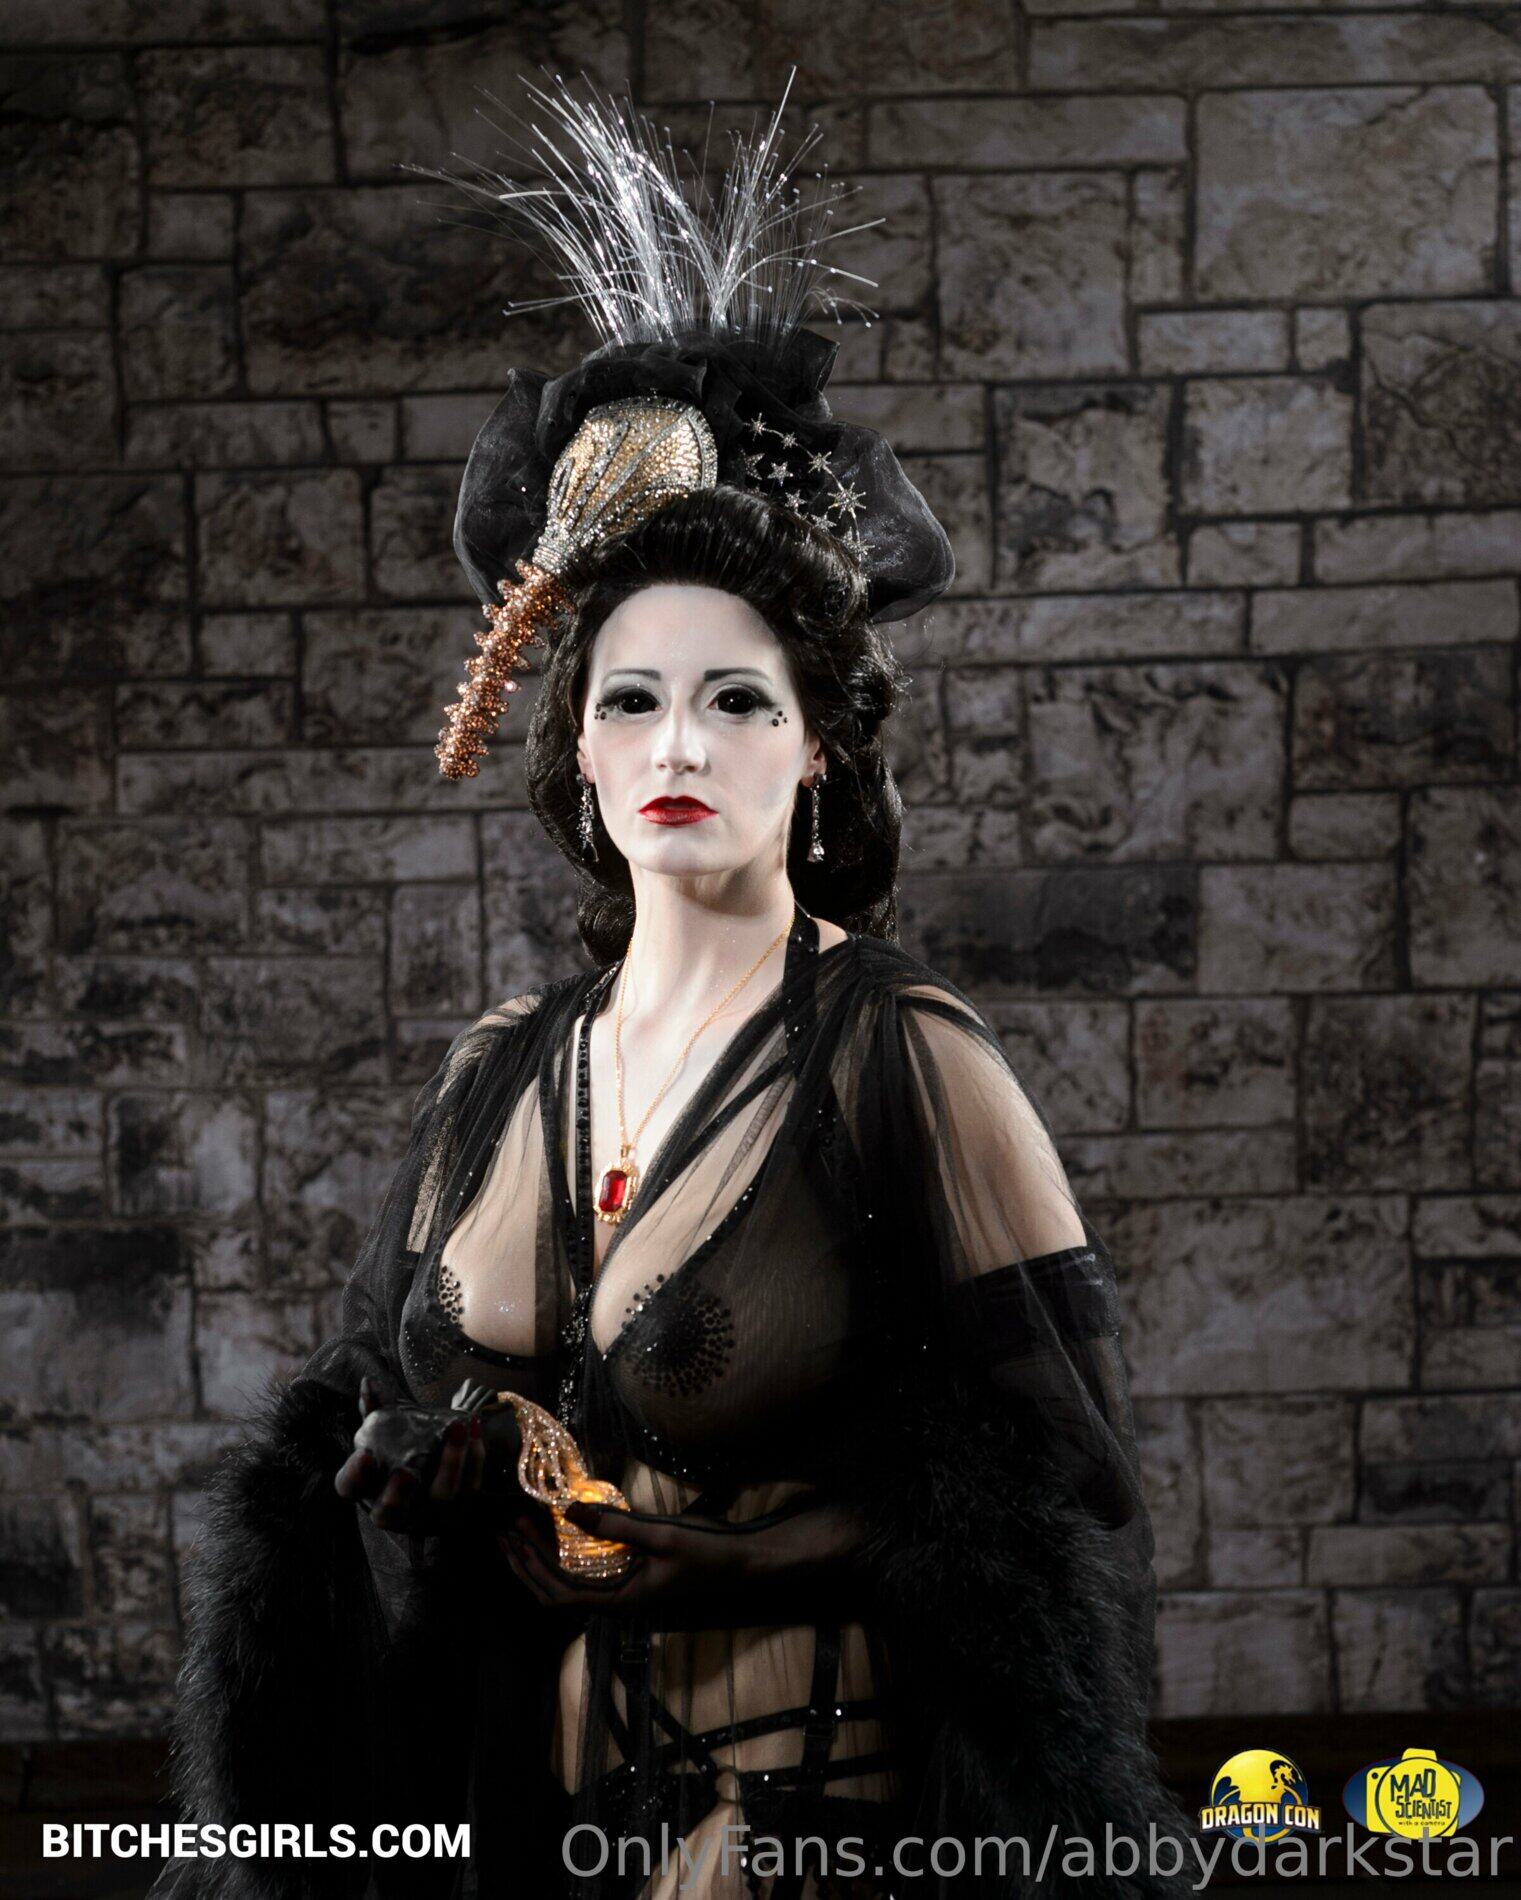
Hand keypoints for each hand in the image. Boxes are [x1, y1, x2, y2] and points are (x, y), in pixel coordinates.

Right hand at [334, 1374, 487, 1534]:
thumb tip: (369, 1382)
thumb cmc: (400, 1451)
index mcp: (366, 1487)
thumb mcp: (385, 1429)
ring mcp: (425, 1514)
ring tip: (459, 1426)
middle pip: (389, 1511)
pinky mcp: (457, 1511)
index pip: (349, 1487)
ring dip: (451, 1462)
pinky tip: (474, 1428)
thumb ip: (377, 1407)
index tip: (365, 1454)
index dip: (355, 1474)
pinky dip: (474, 1458)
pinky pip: (469, 1487)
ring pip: (439, 1497)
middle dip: (398, 1495)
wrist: (435, 1473)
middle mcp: (392, 1510)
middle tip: (407, 1472)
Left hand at [497, 1495, 870, 1628]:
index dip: (531, 1569)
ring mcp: (623, 1588)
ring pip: (568, 1581)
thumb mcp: (662, 1536)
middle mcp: (617, 1599)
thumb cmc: (708, 1554)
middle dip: (526, 1563)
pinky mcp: (631, 1574)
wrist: (744, 1562)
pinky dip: (565, 1551)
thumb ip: (614, 1523)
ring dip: (541, 1557)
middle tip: (505, 1529)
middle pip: (556, 1591)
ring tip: (521, 1527)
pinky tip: (558, 1527)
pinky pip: (587, 1569)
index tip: (514, 1537)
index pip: (560, 1594)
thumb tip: (568, 1509)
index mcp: (621, 1600)